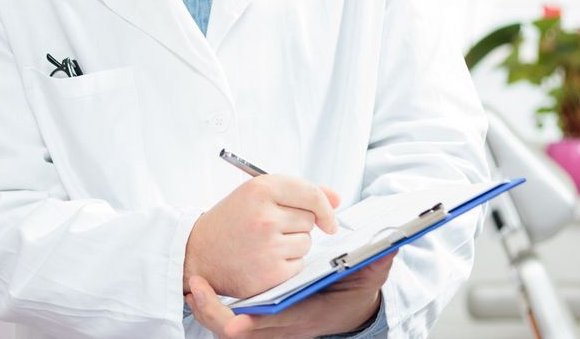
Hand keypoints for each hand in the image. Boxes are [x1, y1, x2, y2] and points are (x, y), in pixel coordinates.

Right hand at [184, 176, 339, 297]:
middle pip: (310, 220)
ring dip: (292, 245)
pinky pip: (299, 265)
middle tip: (269, 227)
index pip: (311, 193)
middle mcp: (264, 216)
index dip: (325, 206)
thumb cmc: (230, 221)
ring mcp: (268, 246)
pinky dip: (287, 265)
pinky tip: (264, 260)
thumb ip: (297, 192)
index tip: (328, 218)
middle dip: (297, 224)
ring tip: (264, 243)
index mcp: (260, 189)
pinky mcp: (270, 272)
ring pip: (306, 243)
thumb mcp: (256, 195)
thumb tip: (336, 199)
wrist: (198, 253)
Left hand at [185, 252, 395, 338]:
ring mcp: (271, 327)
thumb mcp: (366, 278)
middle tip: (198, 291)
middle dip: (218, 317)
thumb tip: (385, 249)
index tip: (235, 322)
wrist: (347, 310)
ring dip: (211, 313)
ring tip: (195, 288)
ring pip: (233, 329)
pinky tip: (202, 289)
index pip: (280, 325)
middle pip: (245, 333)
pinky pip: (232, 321)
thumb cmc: (352, 293)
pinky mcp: (261, 321)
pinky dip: (215, 309)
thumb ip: (373, 264)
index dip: (256, 326)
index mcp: (309, 317)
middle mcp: (286, 327)